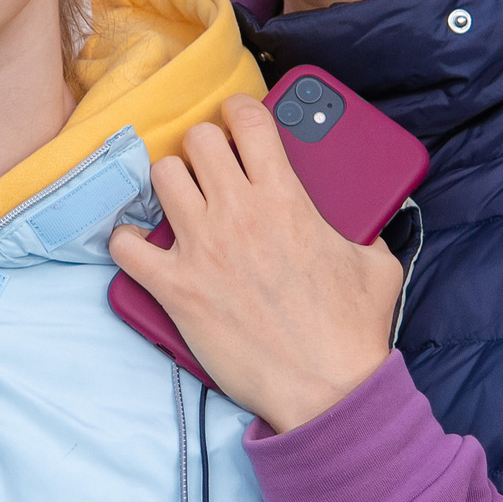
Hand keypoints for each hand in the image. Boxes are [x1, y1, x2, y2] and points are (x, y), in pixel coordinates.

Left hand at [108, 97, 404, 434]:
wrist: (324, 390)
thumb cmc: (351, 331)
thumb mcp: (376, 264)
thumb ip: (367, 229)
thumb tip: (370, 220)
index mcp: (285, 199)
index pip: (248, 121)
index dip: (241, 111)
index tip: (237, 118)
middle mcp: (238, 214)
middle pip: (197, 142)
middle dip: (204, 147)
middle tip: (212, 167)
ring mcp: (202, 249)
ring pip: (162, 178)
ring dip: (171, 184)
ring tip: (182, 199)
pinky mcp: (176, 289)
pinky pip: (126, 246)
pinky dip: (128, 242)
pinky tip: (141, 246)